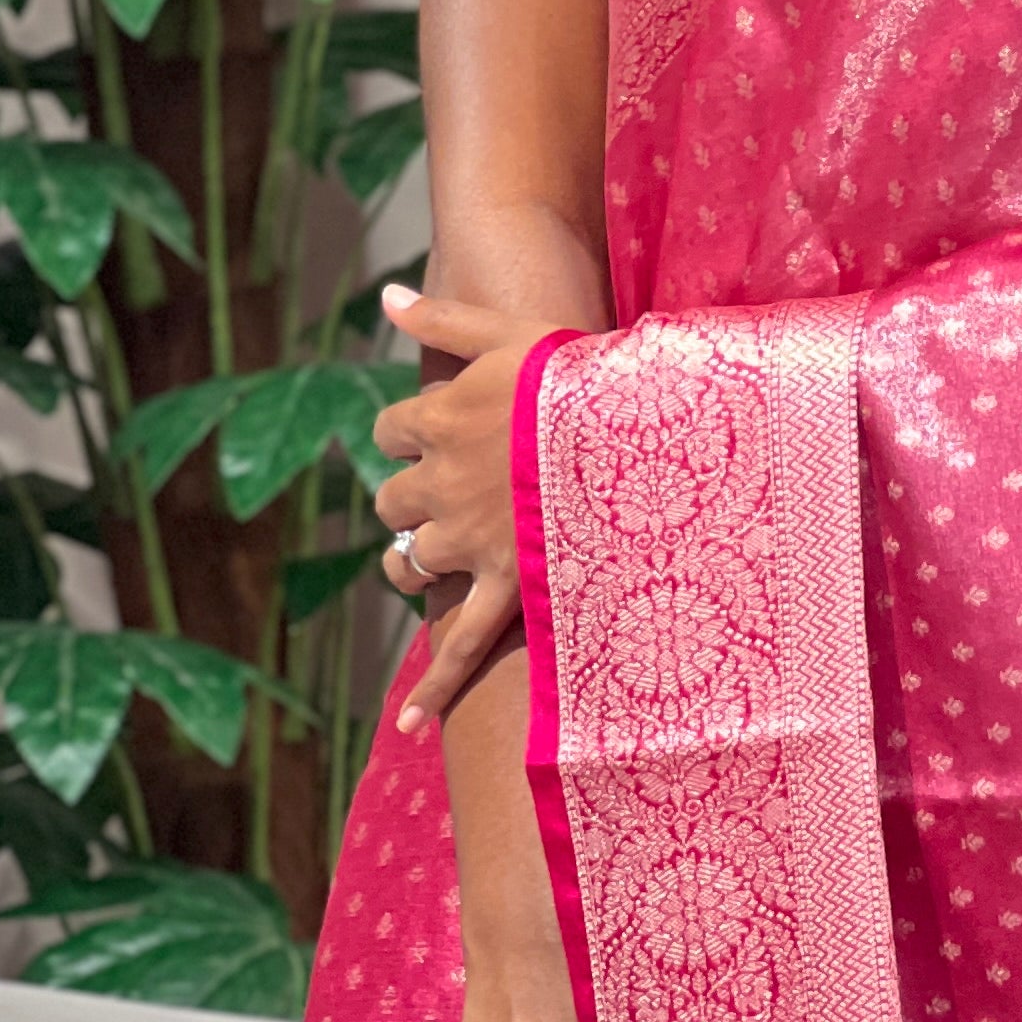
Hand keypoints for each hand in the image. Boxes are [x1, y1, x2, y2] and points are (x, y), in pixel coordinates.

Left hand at [371, 284, 576, 728]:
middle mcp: (442, 483)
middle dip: (413, 495)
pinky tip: (408, 727)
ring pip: (407, 560)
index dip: (413, 430)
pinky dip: (431, 690)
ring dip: (409, 561)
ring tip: (427, 560)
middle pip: (392, 497)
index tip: (445, 427)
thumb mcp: (511, 333)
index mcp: (440, 418)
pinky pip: (458, 648)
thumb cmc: (580, 375)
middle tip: (457, 490)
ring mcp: (470, 540)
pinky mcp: (505, 588)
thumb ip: (444, 316)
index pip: (391, 428)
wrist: (637, 432)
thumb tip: (384, 294)